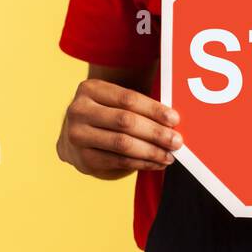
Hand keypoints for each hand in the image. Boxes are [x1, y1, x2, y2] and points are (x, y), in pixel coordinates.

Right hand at [57, 78, 182, 177]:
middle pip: (125, 121)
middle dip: (155, 132)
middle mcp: (80, 110)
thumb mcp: (113, 101)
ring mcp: (77, 135)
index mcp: (90, 89)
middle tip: (176, 141)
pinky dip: (142, 163)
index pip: (128, 98)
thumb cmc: (105, 114)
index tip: (175, 119)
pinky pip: (118, 161)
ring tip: (169, 155)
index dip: (154, 109)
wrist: (75, 136)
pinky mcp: (82, 158)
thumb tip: (172, 121)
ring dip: (151, 151)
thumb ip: (138, 106)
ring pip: (122, 144)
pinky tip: (156, 163)